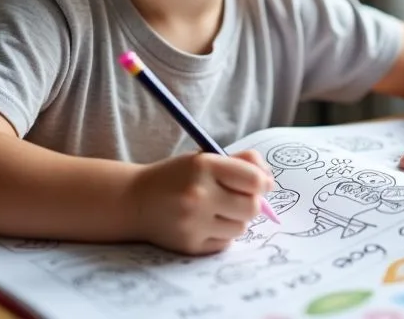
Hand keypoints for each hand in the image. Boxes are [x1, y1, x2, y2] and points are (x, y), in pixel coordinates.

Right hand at [127, 149, 272, 253]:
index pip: (254, 180)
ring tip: (217, 210)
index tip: (260, 184)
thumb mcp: (204, 159)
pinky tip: (205, 223)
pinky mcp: (190, 244)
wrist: (135, 201)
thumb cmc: (177, 177)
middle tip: (238, 198)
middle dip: (251, 202)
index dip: (263, 182)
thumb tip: (269, 180)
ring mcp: (193, 222)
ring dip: (236, 219)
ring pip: (241, 227)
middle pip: (252, 207)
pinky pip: (225, 243)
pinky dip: (222, 234)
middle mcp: (198, 194)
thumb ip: (240, 162)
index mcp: (204, 166)